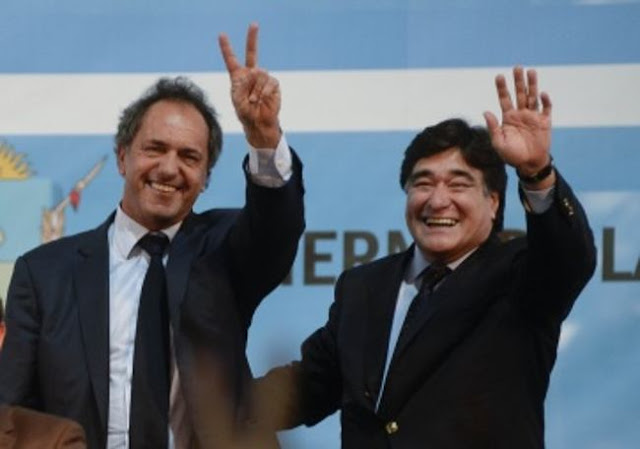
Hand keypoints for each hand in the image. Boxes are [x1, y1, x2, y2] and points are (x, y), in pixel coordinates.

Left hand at [219, 23, 281, 148]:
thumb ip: (242, 85)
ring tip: (253, 101)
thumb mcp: (237, 99)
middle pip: (252, 52)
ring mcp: (263, 78)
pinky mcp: (274, 84)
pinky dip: (264, 91)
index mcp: (238, 77)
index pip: (232, 60)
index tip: (222, 35)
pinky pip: (269, 82)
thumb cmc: (245, 112)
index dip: (227, 48)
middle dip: (253, 38)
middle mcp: (251, 74)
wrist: (258, 122)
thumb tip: (256, 74)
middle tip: (254, 24)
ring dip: (255, 89)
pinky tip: (262, 99)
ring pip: (260, 74)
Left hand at [483, 66, 551, 177]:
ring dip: (532, 85)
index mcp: (508, 117)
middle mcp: (520, 114)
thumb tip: (485, 111)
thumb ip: (493, 127)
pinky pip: (546, 109)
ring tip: (531, 71)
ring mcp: (533, 116)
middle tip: (517, 67)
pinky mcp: (544, 122)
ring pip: (533, 97)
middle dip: (518, 81)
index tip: (499, 76)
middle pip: (519, 93)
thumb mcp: (498, 143)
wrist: (528, 164)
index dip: (502, 88)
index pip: (504, 99)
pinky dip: (545, 101)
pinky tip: (542, 94)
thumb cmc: (511, 155)